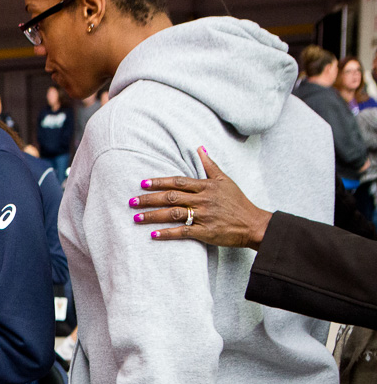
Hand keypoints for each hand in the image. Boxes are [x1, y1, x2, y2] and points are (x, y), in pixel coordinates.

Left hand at [130, 147, 270, 249]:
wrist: (253, 224)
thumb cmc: (238, 201)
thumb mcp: (225, 180)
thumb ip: (210, 165)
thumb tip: (200, 148)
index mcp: (206, 186)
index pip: (178, 182)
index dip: (159, 182)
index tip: (143, 183)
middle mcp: (203, 200)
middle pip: (171, 197)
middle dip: (149, 199)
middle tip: (131, 201)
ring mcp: (203, 216)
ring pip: (173, 214)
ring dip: (153, 216)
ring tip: (136, 217)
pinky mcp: (205, 232)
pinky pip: (182, 232)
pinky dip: (167, 233)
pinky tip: (153, 235)